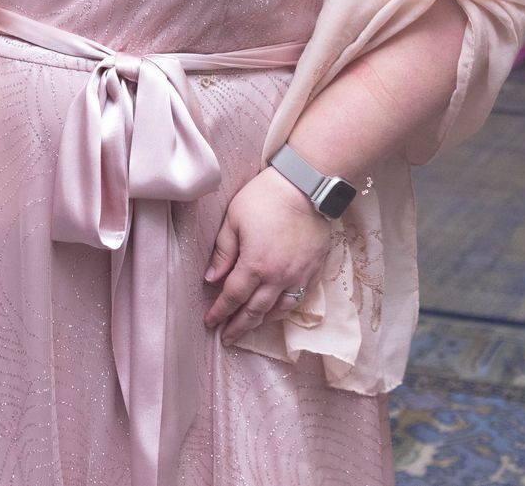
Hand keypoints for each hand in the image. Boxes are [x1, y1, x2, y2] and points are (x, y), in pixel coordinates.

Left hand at [203, 168, 331, 343]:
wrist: (306, 186)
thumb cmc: (265, 198)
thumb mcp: (234, 219)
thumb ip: (223, 252)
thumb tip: (212, 278)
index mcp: (255, 264)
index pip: (233, 297)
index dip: (220, 312)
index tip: (209, 322)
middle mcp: (278, 277)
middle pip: (255, 311)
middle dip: (238, 327)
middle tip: (227, 337)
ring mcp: (300, 276)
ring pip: (279, 310)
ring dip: (262, 321)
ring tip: (249, 326)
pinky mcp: (315, 270)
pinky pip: (299, 299)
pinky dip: (285, 309)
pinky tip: (277, 310)